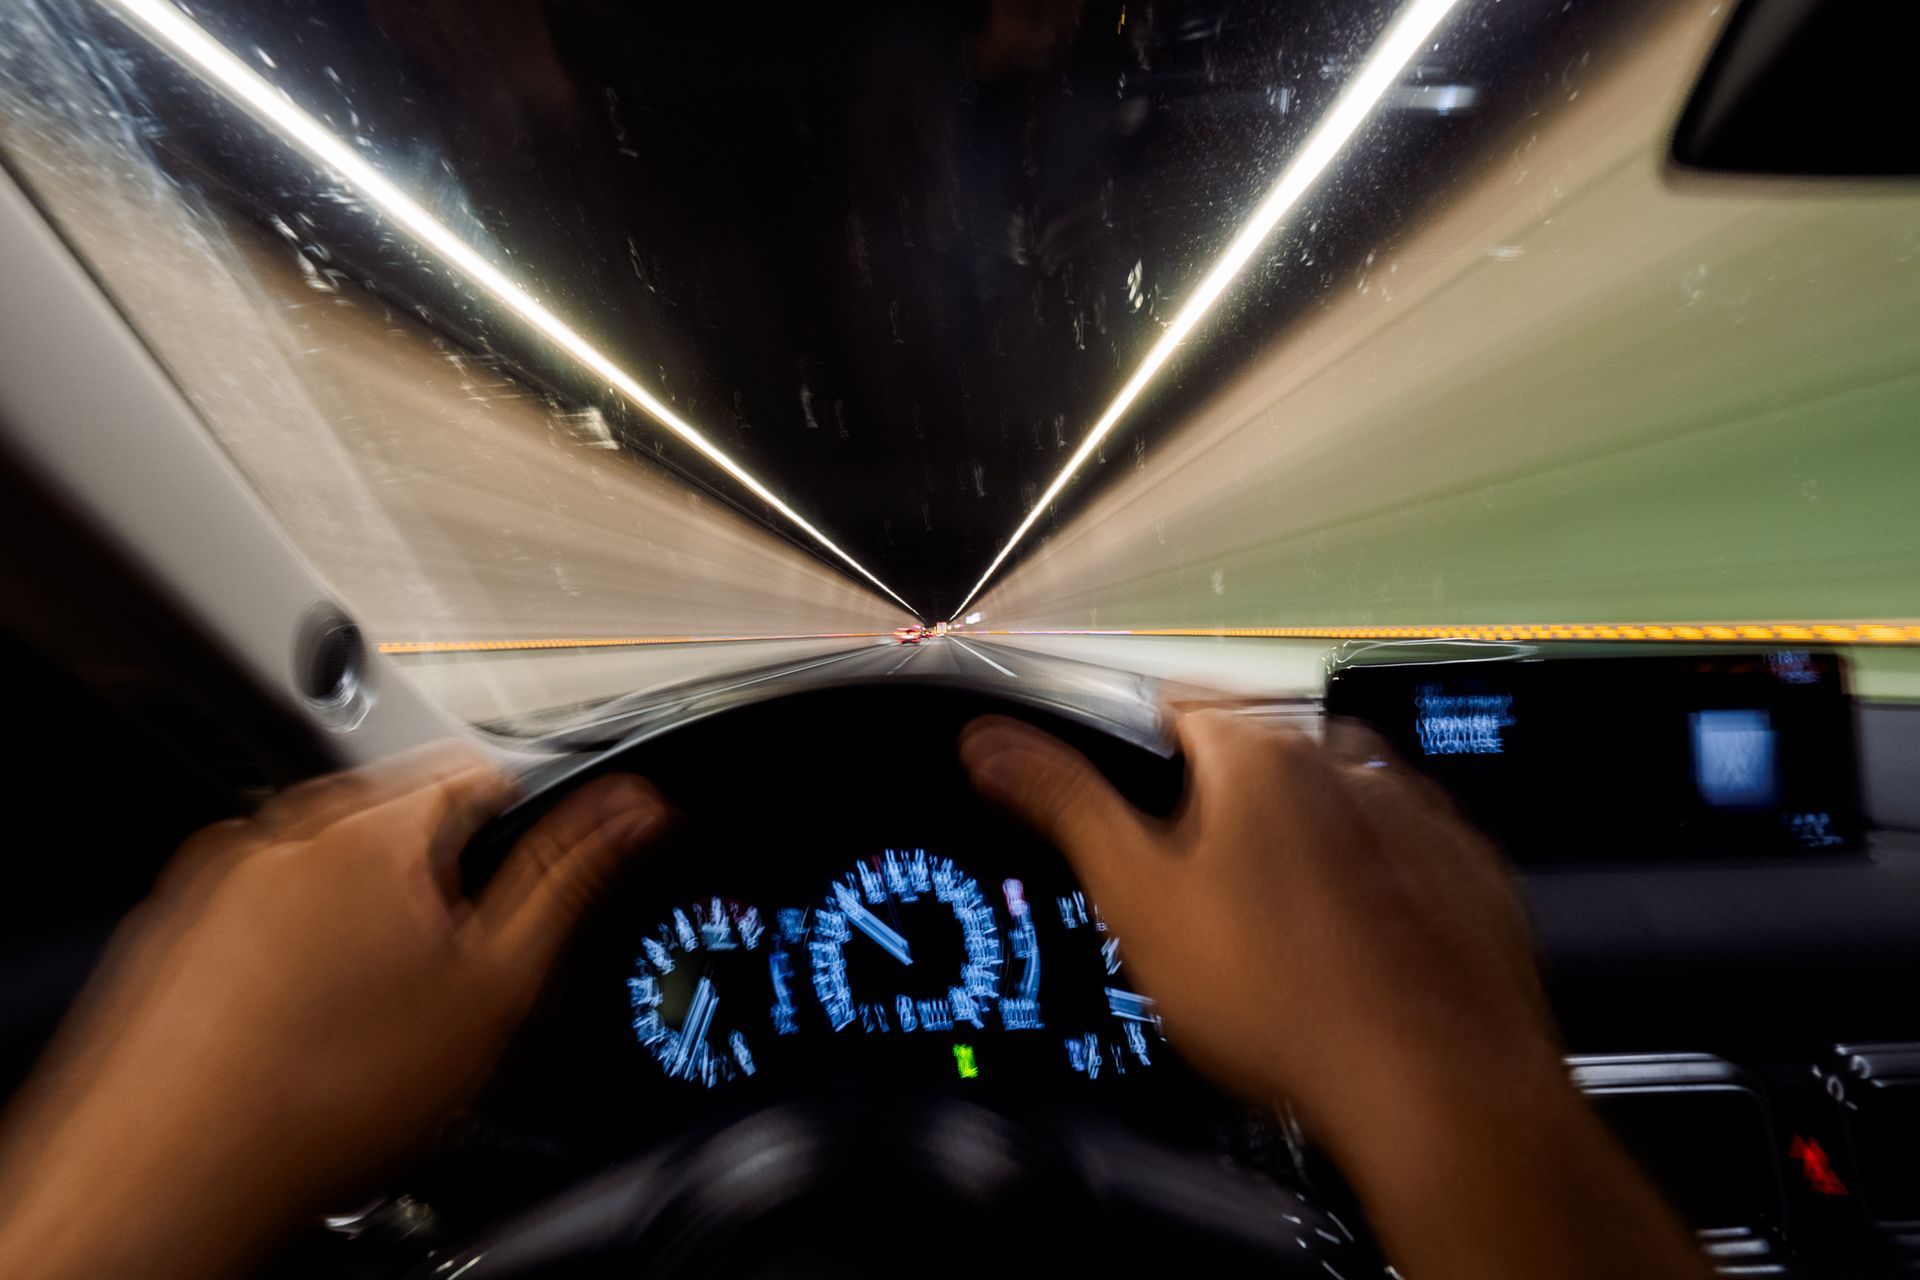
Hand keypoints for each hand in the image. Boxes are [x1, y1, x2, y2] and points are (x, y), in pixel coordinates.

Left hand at [0, 743, 668, 1279]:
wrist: (171, 1177)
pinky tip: (305, 1038)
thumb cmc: (323, 1095)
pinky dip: (291, 961)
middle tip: (446, 986)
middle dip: (437, 892)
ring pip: (328, 877)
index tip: (516, 907)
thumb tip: (636, 808)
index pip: (485, 775)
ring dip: (361, 925)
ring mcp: (215, 881)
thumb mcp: (494, 987)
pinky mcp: (170, 933)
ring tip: (369, 1025)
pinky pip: (259, 920)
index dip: (524, 840)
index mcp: (373, 824)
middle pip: (403, 829)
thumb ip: (571, 877)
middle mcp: (282, 830)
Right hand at [960, 709, 1553, 1129]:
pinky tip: (1343, 951)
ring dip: (1297, 842)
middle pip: (1256, 759)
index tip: (1122, 788)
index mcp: (1261, 754)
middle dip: (1216, 805)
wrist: (1433, 1091)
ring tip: (1267, 931)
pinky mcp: (1468, 876)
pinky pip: (1400, 859)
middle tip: (1188, 884)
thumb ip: (1063, 805)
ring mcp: (1420, 819)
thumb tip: (994, 746)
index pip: (1175, 705)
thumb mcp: (1139, 900)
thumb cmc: (1286, 1003)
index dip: (1134, 746)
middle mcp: (1350, 765)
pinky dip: (1368, 886)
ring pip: (1332, 806)